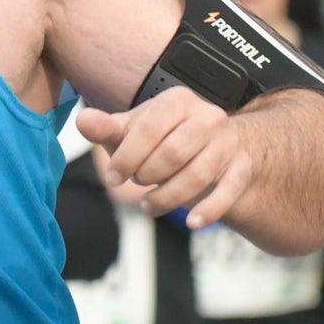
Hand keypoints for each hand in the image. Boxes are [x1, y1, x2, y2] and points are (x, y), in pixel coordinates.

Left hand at [75, 87, 251, 226]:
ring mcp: (228, 143)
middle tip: (136, 183)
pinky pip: (228, 192)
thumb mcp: (132, 132)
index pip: (150, 127)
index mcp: (178, 100)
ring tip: (148, 206)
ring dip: (167, 198)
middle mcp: (209, 116)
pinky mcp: (241, 168)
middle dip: (148, 175)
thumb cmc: (161, 139)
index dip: (127, 156)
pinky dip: (210, 210)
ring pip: (197, 176)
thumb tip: (83, 121)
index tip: (112, 177)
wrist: (209, 147)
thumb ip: (107, 128)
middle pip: (173, 153)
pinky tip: (192, 223)